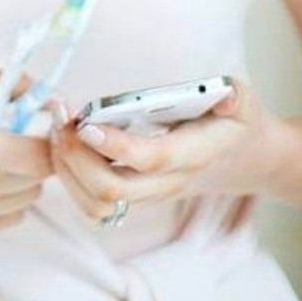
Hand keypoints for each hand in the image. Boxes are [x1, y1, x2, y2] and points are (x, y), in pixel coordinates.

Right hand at [0, 67, 50, 236]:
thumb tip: (39, 89)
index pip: (41, 155)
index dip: (51, 139)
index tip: (45, 125)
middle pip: (38, 178)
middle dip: (35, 153)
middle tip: (17, 134)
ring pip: (27, 198)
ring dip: (22, 176)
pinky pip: (9, 217)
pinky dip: (8, 198)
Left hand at [49, 79, 280, 223]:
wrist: (244, 159)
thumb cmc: (235, 122)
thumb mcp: (241, 99)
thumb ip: (232, 95)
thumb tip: (220, 95)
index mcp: (193, 154)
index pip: (151, 159)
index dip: (115, 145)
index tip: (86, 122)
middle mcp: (168, 183)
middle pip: (112, 190)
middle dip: (76, 155)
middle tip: (61, 118)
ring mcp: (150, 195)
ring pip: (96, 204)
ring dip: (67, 169)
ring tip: (58, 130)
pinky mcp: (134, 197)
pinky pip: (94, 206)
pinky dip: (70, 179)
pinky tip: (66, 146)